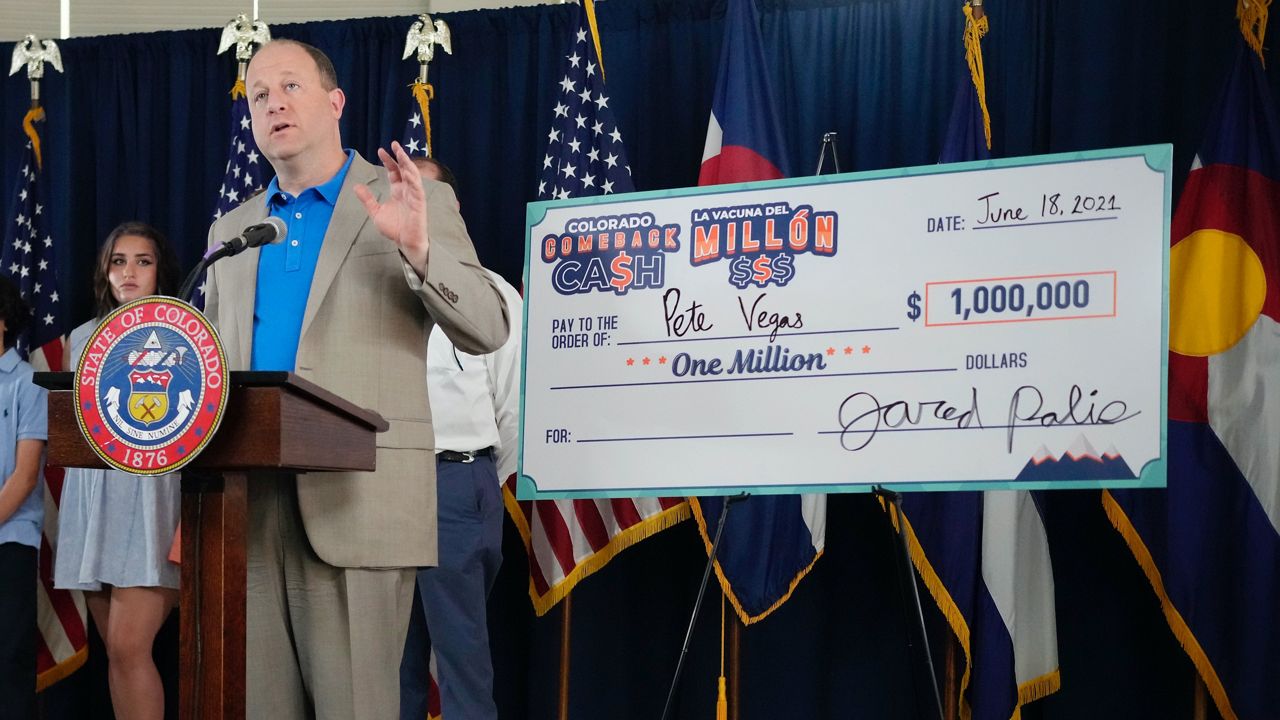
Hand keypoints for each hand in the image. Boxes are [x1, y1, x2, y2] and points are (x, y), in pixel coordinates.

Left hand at [355, 141, 429, 277]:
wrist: (405, 243)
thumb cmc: (394, 229)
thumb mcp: (375, 212)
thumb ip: (367, 199)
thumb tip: (356, 186)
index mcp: (397, 191)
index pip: (394, 171)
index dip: (388, 160)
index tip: (381, 150)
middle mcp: (406, 190)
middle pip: (404, 169)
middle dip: (400, 156)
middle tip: (394, 144)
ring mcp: (414, 196)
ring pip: (413, 175)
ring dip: (408, 164)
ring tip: (402, 154)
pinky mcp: (420, 203)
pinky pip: (418, 189)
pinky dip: (414, 180)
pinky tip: (408, 172)